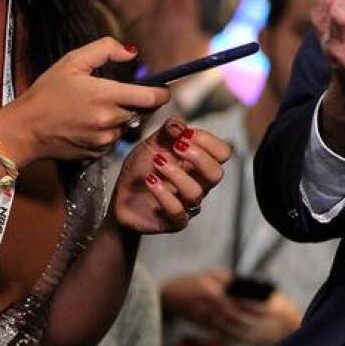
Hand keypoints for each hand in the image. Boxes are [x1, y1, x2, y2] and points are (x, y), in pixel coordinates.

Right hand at [0, 37, 169, 163]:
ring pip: (128, 125)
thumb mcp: (72, 61)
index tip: (160, 87)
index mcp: (107, 96)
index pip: (154, 97)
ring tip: (95, 109)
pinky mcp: (98, 153)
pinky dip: (108, 131)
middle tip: (117, 93)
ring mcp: (105, 139)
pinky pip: (114, 139)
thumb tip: (131, 52)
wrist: (24, 130)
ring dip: (121, 117)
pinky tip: (88, 124)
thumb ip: (105, 49)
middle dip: (137, 101)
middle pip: (142, 110)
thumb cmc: (46, 93)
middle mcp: (110, 120)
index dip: (162, 91)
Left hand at [111, 118, 231, 233]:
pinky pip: (178, 212)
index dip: (208, 141)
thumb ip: (166, 133)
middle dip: (198, 157)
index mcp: (199, 163)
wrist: (122, 197)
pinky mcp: (174, 221)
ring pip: (195, 192)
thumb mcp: (151, 145)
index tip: (185, 133)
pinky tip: (150, 181)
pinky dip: (163, 195)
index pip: (222, 153)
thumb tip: (179, 124)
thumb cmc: (141, 169)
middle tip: (177, 146)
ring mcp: (187, 203)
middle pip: (216, 173)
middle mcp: (198, 183)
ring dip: (176, 174)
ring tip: (157, 162)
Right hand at [162, 271, 300, 345]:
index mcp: (213, 293)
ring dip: (243, 327)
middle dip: (251, 317)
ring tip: (258, 325)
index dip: (252, 304)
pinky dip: (232, 331)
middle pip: (235, 316)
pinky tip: (243, 330)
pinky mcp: (203, 325)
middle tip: (266, 318)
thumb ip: (227, 278)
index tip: (266, 305)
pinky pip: (220, 329)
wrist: (169, 295)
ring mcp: (205, 318)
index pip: (237, 301)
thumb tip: (242, 282)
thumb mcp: (209, 274)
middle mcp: (209, 308)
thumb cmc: (191, 281)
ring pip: (228, 325)